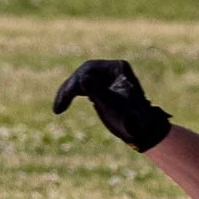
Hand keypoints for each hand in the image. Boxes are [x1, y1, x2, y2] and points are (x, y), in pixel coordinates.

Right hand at [52, 59, 173, 151]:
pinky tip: (61, 106)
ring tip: (57, 109)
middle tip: (58, 107)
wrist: (141, 131)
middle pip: (82, 74)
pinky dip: (70, 96)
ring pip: (78, 81)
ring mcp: (104, 79)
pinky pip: (80, 88)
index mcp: (117, 68)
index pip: (90, 69)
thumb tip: (82, 79)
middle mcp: (110, 70)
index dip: (75, 82)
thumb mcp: (114, 105)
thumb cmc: (132, 117)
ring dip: (66, 94)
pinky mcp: (99, 88)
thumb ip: (98, 91)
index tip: (67, 96)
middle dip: (68, 89)